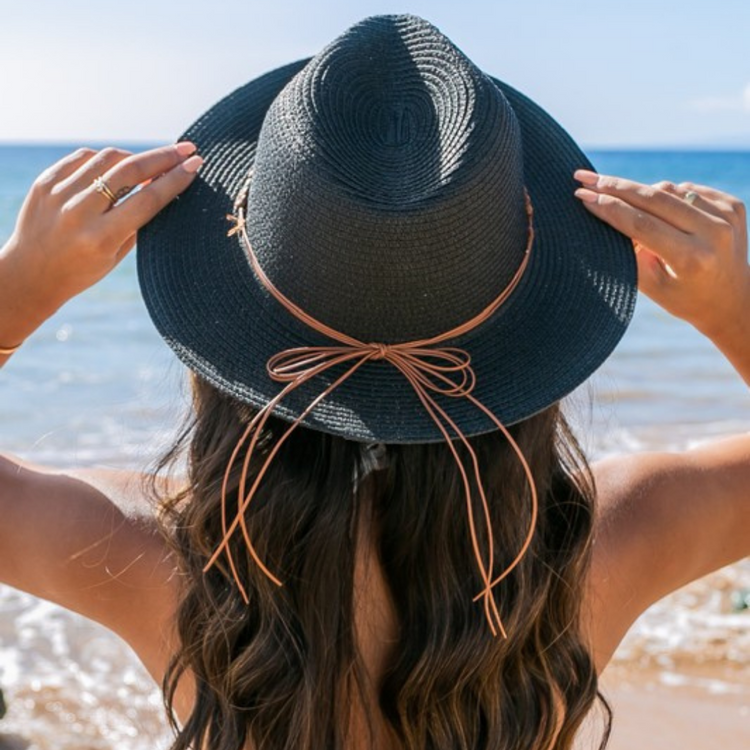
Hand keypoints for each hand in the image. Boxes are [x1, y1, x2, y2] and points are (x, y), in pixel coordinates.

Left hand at [0, 143, 202, 350]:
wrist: (29, 275)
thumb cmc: (80, 270)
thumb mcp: (115, 256)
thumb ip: (137, 222)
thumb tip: (162, 185)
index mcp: (101, 238)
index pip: (148, 199)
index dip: (175, 179)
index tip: (195, 164)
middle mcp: (79, 213)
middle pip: (130, 171)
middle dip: (163, 157)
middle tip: (185, 149)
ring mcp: (59, 194)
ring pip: (107, 158)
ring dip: (135, 157)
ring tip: (150, 163)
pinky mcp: (44, 182)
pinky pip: (83, 158)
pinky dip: (105, 160)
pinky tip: (116, 167)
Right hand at [572, 170, 748, 342]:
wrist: (732, 300)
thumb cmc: (683, 298)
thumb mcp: (650, 285)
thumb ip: (629, 252)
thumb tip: (607, 210)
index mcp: (692, 258)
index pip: (641, 224)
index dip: (609, 207)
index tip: (582, 195)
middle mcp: (714, 233)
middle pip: (655, 198)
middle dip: (615, 187)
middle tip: (585, 178)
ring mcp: (726, 215)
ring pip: (669, 189)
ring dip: (640, 194)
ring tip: (622, 203)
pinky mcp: (732, 205)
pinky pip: (686, 190)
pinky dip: (667, 196)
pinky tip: (660, 212)